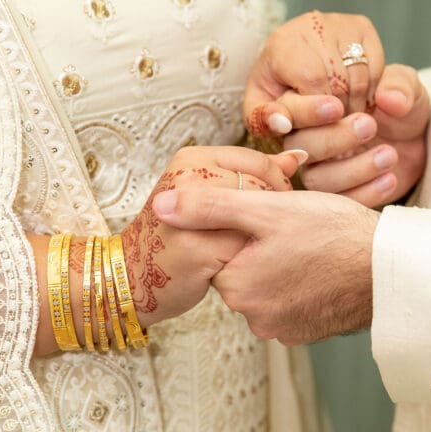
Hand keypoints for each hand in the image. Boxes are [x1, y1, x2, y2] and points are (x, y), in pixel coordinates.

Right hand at [122, 144, 303, 326]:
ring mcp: (190, 213)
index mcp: (191, 159)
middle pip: (259, 190)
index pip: (258, 162)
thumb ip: (256, 175)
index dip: (277, 187)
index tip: (277, 209)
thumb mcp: (212, 194)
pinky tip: (236, 267)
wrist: (133, 275)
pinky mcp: (196, 248)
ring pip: (253, 219)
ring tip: (244, 249)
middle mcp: (187, 178)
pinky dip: (247, 260)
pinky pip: (244, 249)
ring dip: (257, 239)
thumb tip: (298, 156)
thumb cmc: (178, 236)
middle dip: (268, 215)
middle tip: (259, 235)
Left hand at [153, 184, 379, 344]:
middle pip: (242, 270)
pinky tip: (321, 269)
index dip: (244, 228)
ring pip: (267, 286)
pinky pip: (289, 303)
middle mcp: (254, 317)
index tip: (272, 220)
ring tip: (313, 248)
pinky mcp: (305, 333)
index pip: (221, 251)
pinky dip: (300, 286)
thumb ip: (211, 207)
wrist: (389, 271)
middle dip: (261, 249)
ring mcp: (281, 329)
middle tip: (296, 231)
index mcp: (237, 285)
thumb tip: (163, 206)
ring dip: (282, 268)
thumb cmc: (335, 233)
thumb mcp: (268, 209)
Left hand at [244, 10, 383, 133]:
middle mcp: (311, 24)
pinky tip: (355, 100)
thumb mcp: (261, 107)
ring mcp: (339, 23)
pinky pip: (376, 67)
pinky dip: (370, 91)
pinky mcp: (362, 26)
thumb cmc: (275, 89)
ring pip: (359, 75)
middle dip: (339, 112)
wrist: (291, 61)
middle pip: (338, 78)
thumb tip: (282, 124)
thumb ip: (266, 119)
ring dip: (356, 105)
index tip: (328, 121)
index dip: (321, 107)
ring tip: (344, 118)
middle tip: (334, 128)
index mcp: (282, 42)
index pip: (311, 76)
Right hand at [244, 10, 428, 206]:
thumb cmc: (399, 104)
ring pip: (315, 179)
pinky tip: (390, 178)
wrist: (417, 139)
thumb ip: (398, 85)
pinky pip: (339, 203)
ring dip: (352, 169)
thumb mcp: (404, 87)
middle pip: (298, 145)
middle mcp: (306, 137)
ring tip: (389, 154)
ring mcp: (320, 168)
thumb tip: (388, 99)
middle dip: (332, 138)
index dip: (301, 112)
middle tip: (369, 125)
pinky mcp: (338, 195)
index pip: (286, 109)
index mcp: (309, 103)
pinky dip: (366, 193)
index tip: (335, 107)